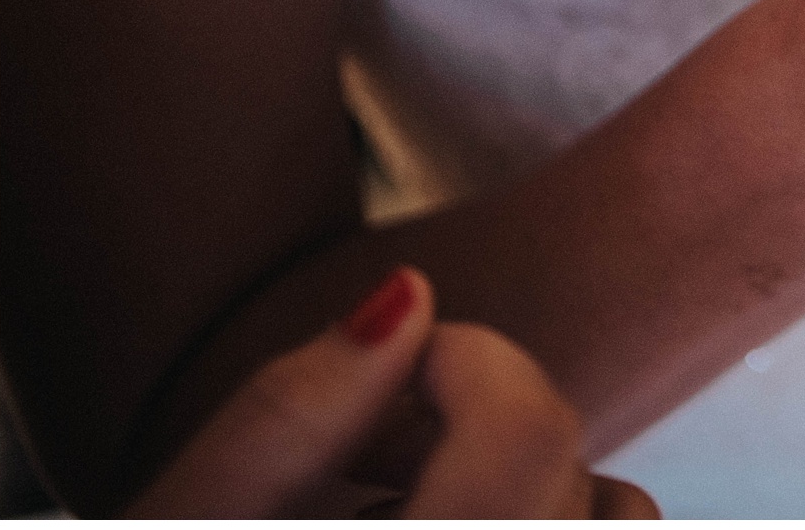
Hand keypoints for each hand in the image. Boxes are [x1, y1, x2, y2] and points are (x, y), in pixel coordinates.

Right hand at [129, 266, 658, 517]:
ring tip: (415, 500)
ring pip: (613, 516)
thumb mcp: (191, 511)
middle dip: (481, 422)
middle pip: (566, 468)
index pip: (528, 437)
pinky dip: (547, 519)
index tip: (399, 361)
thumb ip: (296, 406)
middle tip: (374, 455)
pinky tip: (447, 528)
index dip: (471, 362)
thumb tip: (411, 297)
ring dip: (534, 482)